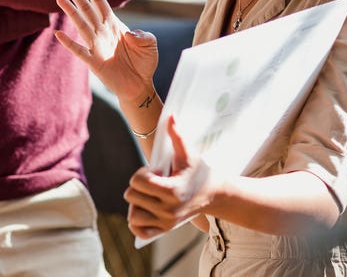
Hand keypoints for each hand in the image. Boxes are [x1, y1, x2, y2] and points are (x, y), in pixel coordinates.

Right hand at [55, 0, 158, 104]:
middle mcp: (102, 31)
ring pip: (81, 24)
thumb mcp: (150, 43)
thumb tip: (129, 33)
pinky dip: (69, 42)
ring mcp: (96, 45)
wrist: (139, 85)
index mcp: (114, 24)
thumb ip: (143, 35)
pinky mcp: (94, 62)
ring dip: (70, 11)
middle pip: (86, 8)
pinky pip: (79, 50)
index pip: (99, 1)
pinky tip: (59, 34)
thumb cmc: (144, 63)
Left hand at [125, 115, 215, 239]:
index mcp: (172, 190)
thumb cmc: (199, 170)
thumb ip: (177, 135)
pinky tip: (144, 209)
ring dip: (136, 203)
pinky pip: (139, 231)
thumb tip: (170, 116)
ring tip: (149, 194)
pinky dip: (136, 222)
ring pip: (133, 215)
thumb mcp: (188, 153)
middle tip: (153, 182)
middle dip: (138, 186)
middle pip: (132, 196)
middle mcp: (168, 209)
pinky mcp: (165, 230)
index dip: (142, 173)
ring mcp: (166, 222)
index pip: (137, 182)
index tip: (154, 171)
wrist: (214, 194)